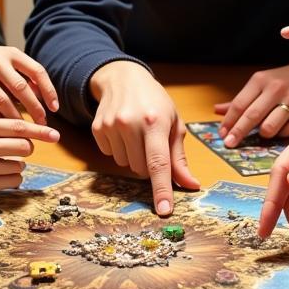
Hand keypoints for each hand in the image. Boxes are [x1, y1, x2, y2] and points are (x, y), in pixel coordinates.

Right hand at [0, 43, 57, 123]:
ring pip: (2, 101)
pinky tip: (5, 127)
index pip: (37, 71)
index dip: (49, 91)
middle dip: (34, 108)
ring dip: (16, 118)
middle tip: (42, 123)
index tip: (55, 109)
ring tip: (25, 130)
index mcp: (11, 53)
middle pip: (21, 88)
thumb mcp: (9, 62)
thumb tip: (45, 99)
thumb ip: (26, 77)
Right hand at [0, 115, 58, 198]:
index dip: (41, 131)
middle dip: (27, 149)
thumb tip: (30, 130)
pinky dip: (11, 179)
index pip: (19, 126)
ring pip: (19, 166)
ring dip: (16, 165)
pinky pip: (11, 181)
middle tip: (19, 150)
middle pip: (25, 147)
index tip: (55, 135)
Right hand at [89, 61, 199, 215]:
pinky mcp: (97, 128)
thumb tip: (191, 185)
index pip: (159, 163)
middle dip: (149, 165)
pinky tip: (122, 132)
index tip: (164, 211)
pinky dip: (118, 149)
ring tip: (136, 134)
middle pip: (141, 169)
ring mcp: (111, 126)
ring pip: (124, 165)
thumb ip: (180, 157)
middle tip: (151, 143)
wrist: (123, 78)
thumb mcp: (174, 123)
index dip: (162, 189)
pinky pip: (110, 155)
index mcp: (156, 121)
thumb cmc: (155, 101)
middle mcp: (132, 123)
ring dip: (133, 157)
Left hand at [214, 58, 288, 146]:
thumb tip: (216, 110)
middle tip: (229, 144)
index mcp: (260, 80)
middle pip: (251, 116)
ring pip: (270, 126)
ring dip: (263, 134)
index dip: (228, 122)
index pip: (239, 104)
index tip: (221, 135)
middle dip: (238, 133)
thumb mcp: (261, 84)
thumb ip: (240, 99)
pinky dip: (281, 135)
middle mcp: (276, 88)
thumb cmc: (283, 80)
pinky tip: (280, 131)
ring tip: (263, 133)